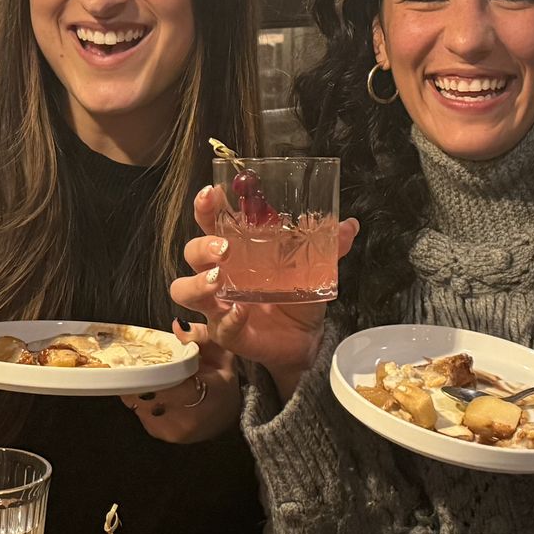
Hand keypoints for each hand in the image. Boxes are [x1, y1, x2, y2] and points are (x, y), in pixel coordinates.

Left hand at [118, 322, 243, 442]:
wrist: (226, 417)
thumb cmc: (222, 381)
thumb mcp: (220, 353)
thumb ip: (200, 336)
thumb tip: (177, 325)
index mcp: (206, 393)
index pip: (166, 381)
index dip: (149, 368)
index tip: (141, 356)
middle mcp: (188, 417)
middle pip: (148, 392)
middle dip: (140, 376)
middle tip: (136, 361)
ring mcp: (173, 429)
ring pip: (140, 402)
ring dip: (138, 388)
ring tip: (145, 374)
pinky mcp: (162, 434)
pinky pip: (141, 412)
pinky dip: (142, 399)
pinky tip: (152, 390)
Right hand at [169, 185, 357, 394]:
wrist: (305, 338)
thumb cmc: (297, 295)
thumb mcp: (314, 268)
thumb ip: (329, 246)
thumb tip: (349, 225)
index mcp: (236, 250)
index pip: (210, 223)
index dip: (205, 207)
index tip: (211, 194)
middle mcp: (219, 274)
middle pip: (191, 253)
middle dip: (202, 246)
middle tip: (224, 247)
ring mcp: (218, 305)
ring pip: (185, 290)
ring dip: (199, 283)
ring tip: (220, 279)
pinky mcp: (227, 333)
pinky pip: (219, 325)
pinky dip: (229, 318)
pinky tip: (242, 311)